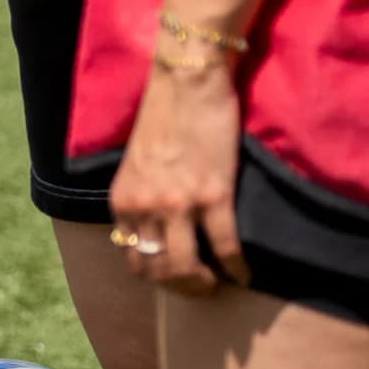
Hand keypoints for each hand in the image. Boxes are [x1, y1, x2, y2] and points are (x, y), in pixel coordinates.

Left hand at [107, 52, 249, 293]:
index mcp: (123, 199)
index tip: (176, 279)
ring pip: (188, 268)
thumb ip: (141, 197)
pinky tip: (245, 275)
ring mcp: (179, 203)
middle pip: (159, 271)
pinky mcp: (214, 195)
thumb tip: (155, 232)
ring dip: (205, 285)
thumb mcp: (135, 163)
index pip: (133, 258)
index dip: (156, 277)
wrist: (187, 80)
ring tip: (219, 283)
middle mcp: (145, 206)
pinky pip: (226, 247)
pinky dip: (238, 269)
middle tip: (202, 288)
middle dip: (182, 288)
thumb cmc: (164, 116)